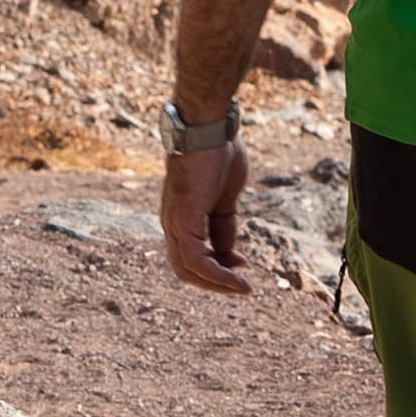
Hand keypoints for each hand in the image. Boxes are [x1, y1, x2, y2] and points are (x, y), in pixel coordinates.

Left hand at [160, 136, 252, 293]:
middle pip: (186, 269)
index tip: (243, 264)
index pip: (193, 254)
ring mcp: (174, 223)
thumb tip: (228, 251)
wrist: (208, 128)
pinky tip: (236, 278)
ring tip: (242, 288)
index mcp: (182, 216)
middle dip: (215, 283)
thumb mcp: (226, 197)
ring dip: (217, 284)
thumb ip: (224, 223)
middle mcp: (172, 223)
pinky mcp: (182, 221)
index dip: (218, 266)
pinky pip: (195, 260)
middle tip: (241, 286)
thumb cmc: (218, 152)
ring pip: (187, 270)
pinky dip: (216, 274)